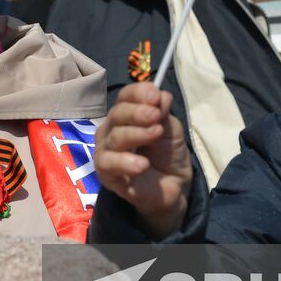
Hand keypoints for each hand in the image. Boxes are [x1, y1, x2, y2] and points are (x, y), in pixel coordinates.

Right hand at [95, 83, 191, 238]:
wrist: (174, 186)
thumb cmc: (168, 154)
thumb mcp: (171, 129)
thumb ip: (163, 113)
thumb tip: (160, 94)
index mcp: (126, 115)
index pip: (125, 97)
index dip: (138, 93)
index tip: (155, 96)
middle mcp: (112, 129)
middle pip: (117, 114)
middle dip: (138, 112)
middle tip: (156, 116)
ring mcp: (107, 151)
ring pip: (114, 137)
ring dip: (136, 134)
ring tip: (156, 134)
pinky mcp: (106, 173)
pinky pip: (107, 162)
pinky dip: (125, 162)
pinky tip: (143, 165)